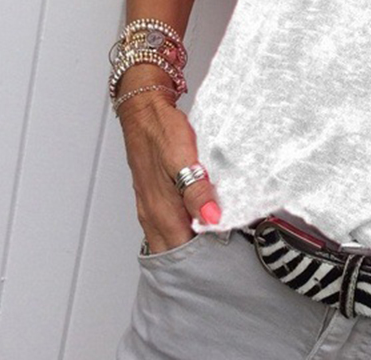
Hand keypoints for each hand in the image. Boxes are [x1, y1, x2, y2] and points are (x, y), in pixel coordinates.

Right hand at [119, 85, 221, 253]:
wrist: (145, 111)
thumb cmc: (162, 131)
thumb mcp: (183, 159)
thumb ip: (197, 192)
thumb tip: (212, 219)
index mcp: (161, 210)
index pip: (182, 252)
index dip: (203, 258)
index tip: (225, 254)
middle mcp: (153, 213)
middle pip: (175, 251)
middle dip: (197, 257)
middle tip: (224, 251)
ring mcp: (152, 206)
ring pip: (170, 239)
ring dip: (192, 242)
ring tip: (217, 238)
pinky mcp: (155, 196)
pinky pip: (169, 223)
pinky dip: (185, 228)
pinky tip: (200, 218)